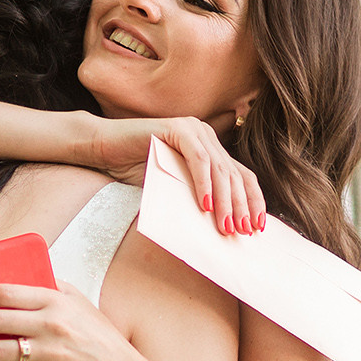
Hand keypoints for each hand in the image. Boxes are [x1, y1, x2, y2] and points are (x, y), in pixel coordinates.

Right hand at [83, 116, 266, 235]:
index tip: (257, 227)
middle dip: (241, 206)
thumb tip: (224, 228)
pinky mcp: (178, 129)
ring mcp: (194, 130)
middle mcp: (207, 136)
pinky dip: (203, 184)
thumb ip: (197, 198)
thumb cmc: (136, 171)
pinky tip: (205, 205)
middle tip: (243, 231)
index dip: (253, 201)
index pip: (242, 176)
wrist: (103, 150)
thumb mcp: (175, 189)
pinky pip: (198, 159)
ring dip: (225, 200)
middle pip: (234, 175)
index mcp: (211, 150)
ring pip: (219, 169)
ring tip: (226, 225)